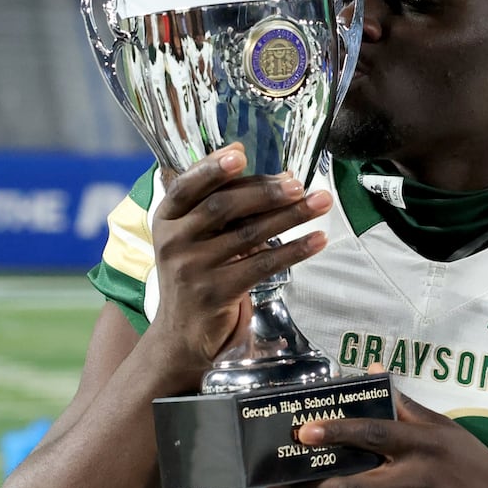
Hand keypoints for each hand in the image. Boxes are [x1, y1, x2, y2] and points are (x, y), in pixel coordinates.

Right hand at [147, 143, 331, 372]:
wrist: (182, 334)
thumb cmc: (199, 273)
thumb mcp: (196, 236)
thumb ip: (223, 203)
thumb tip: (271, 170)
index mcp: (166, 219)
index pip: (187, 186)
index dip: (211, 168)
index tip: (239, 154)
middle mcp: (174, 242)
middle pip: (223, 207)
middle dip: (265, 192)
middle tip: (298, 184)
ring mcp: (193, 269)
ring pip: (249, 234)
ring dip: (290, 216)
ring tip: (321, 202)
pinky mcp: (216, 293)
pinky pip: (262, 265)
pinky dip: (294, 250)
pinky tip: (317, 239)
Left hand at [265, 381, 487, 487]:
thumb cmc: (475, 472)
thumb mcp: (448, 433)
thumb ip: (408, 407)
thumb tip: (374, 370)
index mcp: (424, 445)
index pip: (373, 434)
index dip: (336, 431)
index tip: (304, 431)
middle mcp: (414, 478)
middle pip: (350, 484)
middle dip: (309, 485)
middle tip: (278, 481)